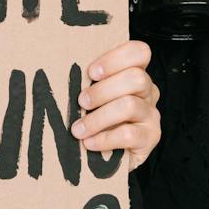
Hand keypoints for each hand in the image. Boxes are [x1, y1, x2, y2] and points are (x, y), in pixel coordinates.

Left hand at [74, 39, 161, 170]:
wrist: (108, 156)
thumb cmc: (95, 118)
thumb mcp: (91, 97)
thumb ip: (86, 82)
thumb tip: (57, 69)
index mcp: (134, 73)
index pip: (139, 52)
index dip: (115, 58)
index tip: (91, 72)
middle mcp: (148, 91)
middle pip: (136, 78)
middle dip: (102, 90)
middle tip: (81, 101)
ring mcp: (151, 114)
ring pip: (130, 106)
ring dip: (98, 118)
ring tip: (78, 129)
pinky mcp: (150, 138)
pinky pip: (129, 134)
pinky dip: (104, 139)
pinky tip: (89, 143)